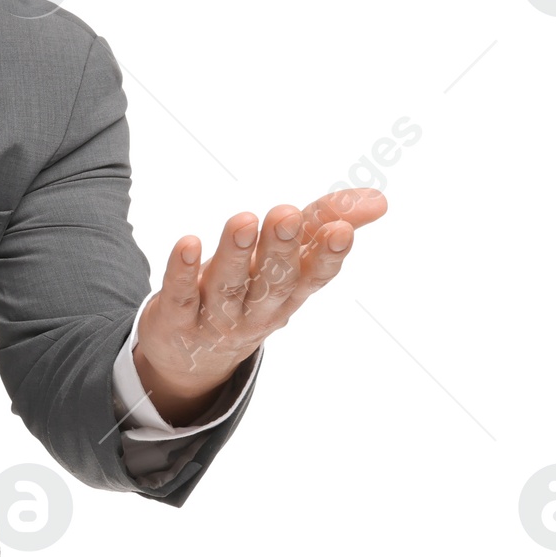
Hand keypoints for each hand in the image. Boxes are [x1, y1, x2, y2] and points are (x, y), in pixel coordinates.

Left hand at [131, 187, 388, 424]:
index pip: (313, 276)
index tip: (341, 231)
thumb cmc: (250, 293)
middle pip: (272, 281)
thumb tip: (378, 198)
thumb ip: (325, 222)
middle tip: (285, 214)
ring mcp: (217, 317)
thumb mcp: (288, 261)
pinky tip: (188, 244)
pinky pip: (181, 294)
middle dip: (280, 249)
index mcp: (289, 293)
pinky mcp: (177, 317)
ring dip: (235, 254)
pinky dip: (183, 271)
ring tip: (243, 221)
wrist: (193, 358)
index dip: (327, 256)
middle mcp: (257, 308)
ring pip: (228, 286)